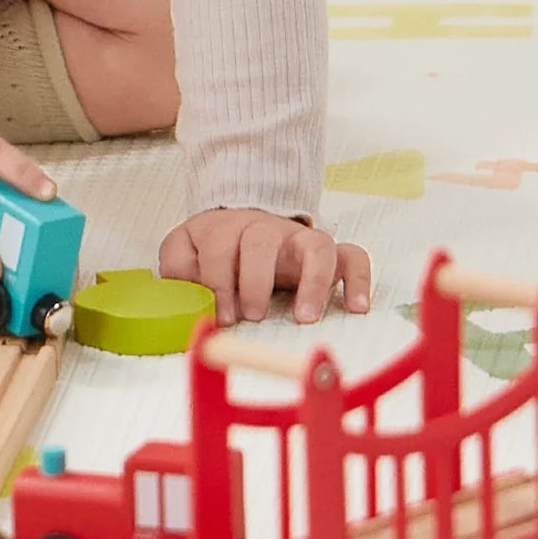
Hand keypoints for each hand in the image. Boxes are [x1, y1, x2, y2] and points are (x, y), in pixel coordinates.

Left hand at [159, 207, 370, 325]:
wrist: (243, 220)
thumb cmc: (214, 247)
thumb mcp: (185, 249)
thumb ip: (177, 265)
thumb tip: (186, 291)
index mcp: (226, 230)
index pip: (219, 249)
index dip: (218, 283)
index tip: (223, 317)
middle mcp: (265, 230)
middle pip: (261, 242)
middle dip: (255, 281)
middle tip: (252, 316)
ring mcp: (299, 239)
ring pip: (315, 246)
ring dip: (312, 282)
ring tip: (305, 318)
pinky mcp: (327, 251)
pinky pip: (352, 257)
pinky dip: (359, 280)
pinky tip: (357, 307)